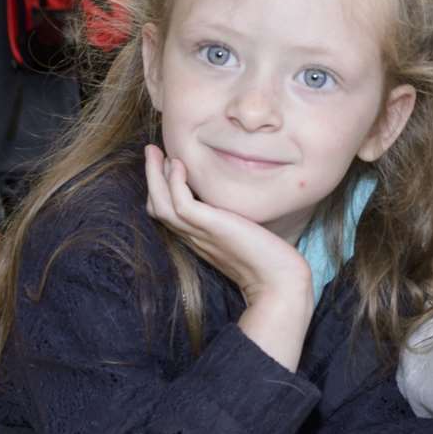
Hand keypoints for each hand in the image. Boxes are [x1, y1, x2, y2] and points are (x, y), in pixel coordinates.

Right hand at [144, 144, 313, 368]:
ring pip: (162, 203)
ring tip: (155, 151)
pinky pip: (181, 204)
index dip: (162, 190)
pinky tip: (180, 165)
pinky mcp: (211, 229)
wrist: (280, 283)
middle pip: (158, 207)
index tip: (167, 165)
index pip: (169, 214)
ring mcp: (200, 234)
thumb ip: (236, 224)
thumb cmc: (271, 262)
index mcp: (200, 239)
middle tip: (151, 151)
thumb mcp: (247, 236)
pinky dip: (175, 183)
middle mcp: (194, 237)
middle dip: (152, 178)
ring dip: (154, 175)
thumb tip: (243, 210)